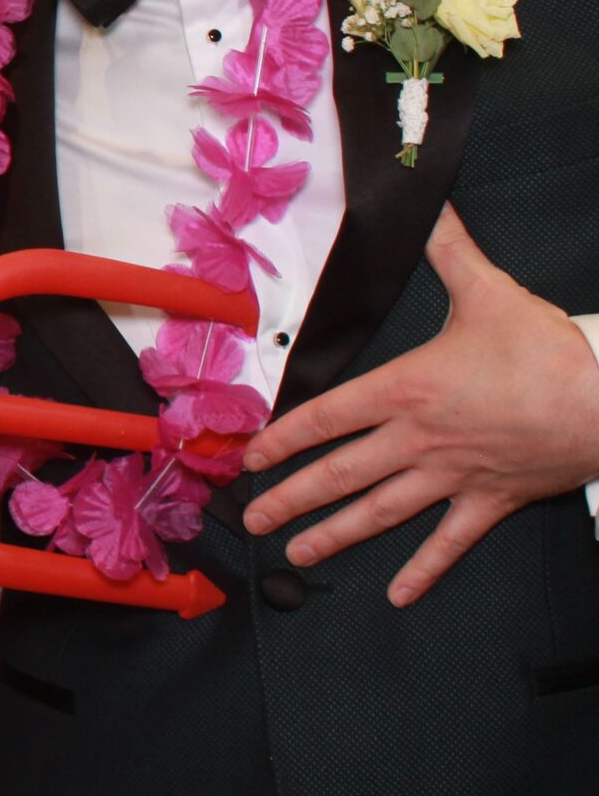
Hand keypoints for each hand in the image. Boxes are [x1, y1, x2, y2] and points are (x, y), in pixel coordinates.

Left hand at [242, 204, 598, 604]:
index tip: (249, 457)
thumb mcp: (487, 289)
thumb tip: (423, 201)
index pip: (326, 416)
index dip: (282, 438)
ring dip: (334, 534)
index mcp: (405, 389)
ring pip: (380, 511)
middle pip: (339, 473)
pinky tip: (397, 594)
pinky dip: (423, 569)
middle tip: (251, 519)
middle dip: (291, 497)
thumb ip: (448, 247)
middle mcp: (417, 438)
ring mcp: (452, 475)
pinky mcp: (491, 500)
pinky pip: (449, 541)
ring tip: (296, 553)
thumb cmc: (546, 349)